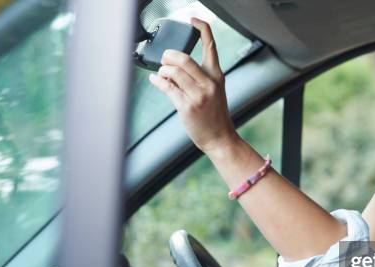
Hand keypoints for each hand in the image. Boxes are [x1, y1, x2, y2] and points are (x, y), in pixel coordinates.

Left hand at [148, 18, 236, 152]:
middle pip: (183, 58)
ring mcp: (198, 95)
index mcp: (216, 76)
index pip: (211, 45)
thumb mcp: (215, 91)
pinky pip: (167, 88)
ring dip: (162, 71)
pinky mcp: (187, 107)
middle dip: (168, 56)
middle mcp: (209, 83)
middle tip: (164, 60)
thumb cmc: (215, 115)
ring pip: (173, 72)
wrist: (220, 138)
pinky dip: (157, 81)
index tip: (192, 20)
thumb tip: (174, 67)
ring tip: (161, 75)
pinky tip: (155, 80)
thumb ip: (199, 77)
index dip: (202, 28)